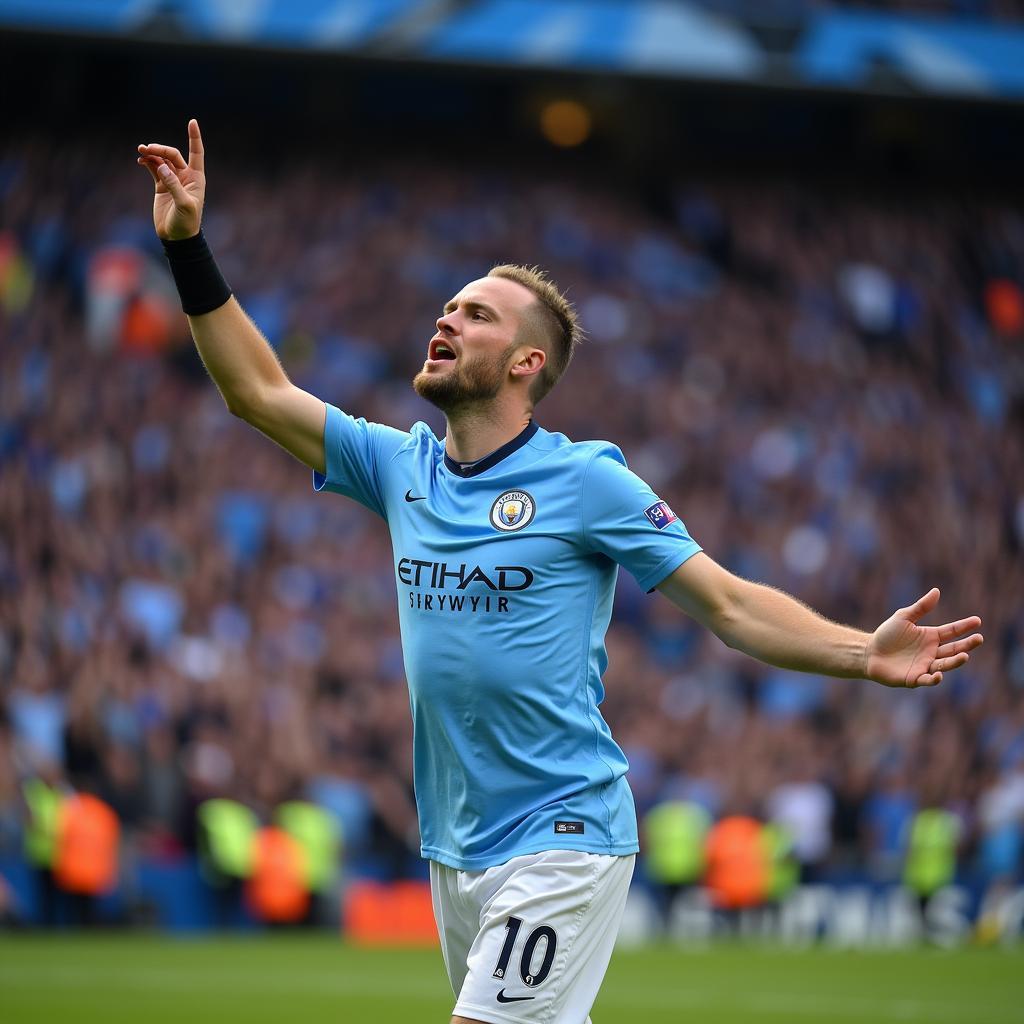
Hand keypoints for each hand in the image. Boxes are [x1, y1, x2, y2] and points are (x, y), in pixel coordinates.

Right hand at [137, 119, 205, 239]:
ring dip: (151, 154)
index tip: (192, 121)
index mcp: (196, 178)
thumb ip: (174, 186)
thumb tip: (162, 167)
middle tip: (146, 149)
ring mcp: (172, 180)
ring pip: (161, 160)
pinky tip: (140, 160)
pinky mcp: (161, 185)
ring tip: (140, 150)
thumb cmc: (186, 223)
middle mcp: (185, 176)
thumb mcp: (183, 205)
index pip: (197, 153)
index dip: (194, 138)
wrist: (176, 237)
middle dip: (160, 149)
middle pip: (172, 154)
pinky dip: (147, 162)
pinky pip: (153, 168)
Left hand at [865, 588, 982, 688]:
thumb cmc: (887, 635)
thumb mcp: (903, 617)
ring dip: (955, 661)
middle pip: (954, 649)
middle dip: (967, 645)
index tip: (977, 621)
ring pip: (945, 665)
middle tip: (979, 639)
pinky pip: (927, 680)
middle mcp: (931, 652)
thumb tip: (937, 591)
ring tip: (965, 656)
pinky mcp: (914, 678)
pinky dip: (935, 679)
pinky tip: (939, 674)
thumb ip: (921, 607)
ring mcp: (925, 666)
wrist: (868, 652)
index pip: (951, 631)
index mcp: (930, 637)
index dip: (964, 627)